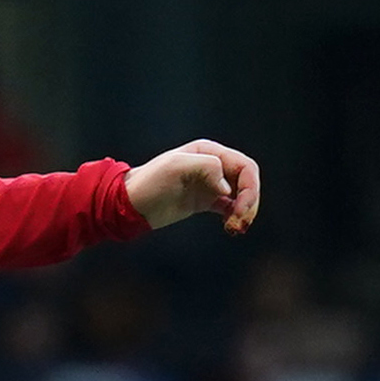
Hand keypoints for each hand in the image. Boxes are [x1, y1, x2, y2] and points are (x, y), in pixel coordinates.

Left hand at [127, 139, 261, 232]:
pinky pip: (230, 207)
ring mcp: (210, 183)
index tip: (239, 209)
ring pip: (241, 196)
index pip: (244, 167)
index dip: (249, 188)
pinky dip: (235, 217)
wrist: (129, 204)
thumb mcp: (175, 168)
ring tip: (234, 228)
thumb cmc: (149, 182)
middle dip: (250, 202)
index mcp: (209, 152)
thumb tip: (226, 188)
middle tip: (241, 222)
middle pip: (247, 181)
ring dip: (244, 212)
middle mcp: (213, 165)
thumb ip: (205, 168)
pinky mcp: (205, 201)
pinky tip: (230, 228)